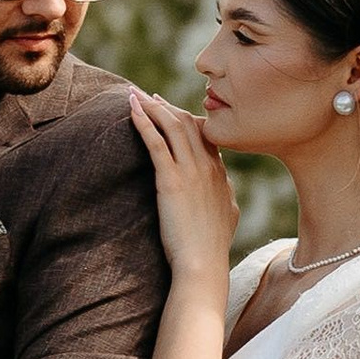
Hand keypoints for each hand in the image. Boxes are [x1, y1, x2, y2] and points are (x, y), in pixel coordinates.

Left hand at [130, 92, 238, 281]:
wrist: (203, 263)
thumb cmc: (212, 247)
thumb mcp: (228, 216)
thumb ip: (226, 197)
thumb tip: (226, 191)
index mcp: (220, 174)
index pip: (204, 135)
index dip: (186, 118)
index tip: (169, 109)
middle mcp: (208, 166)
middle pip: (188, 123)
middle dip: (166, 106)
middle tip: (148, 96)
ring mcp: (191, 171)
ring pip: (172, 125)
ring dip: (152, 106)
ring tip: (134, 95)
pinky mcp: (171, 180)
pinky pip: (156, 141)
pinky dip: (143, 121)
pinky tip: (131, 109)